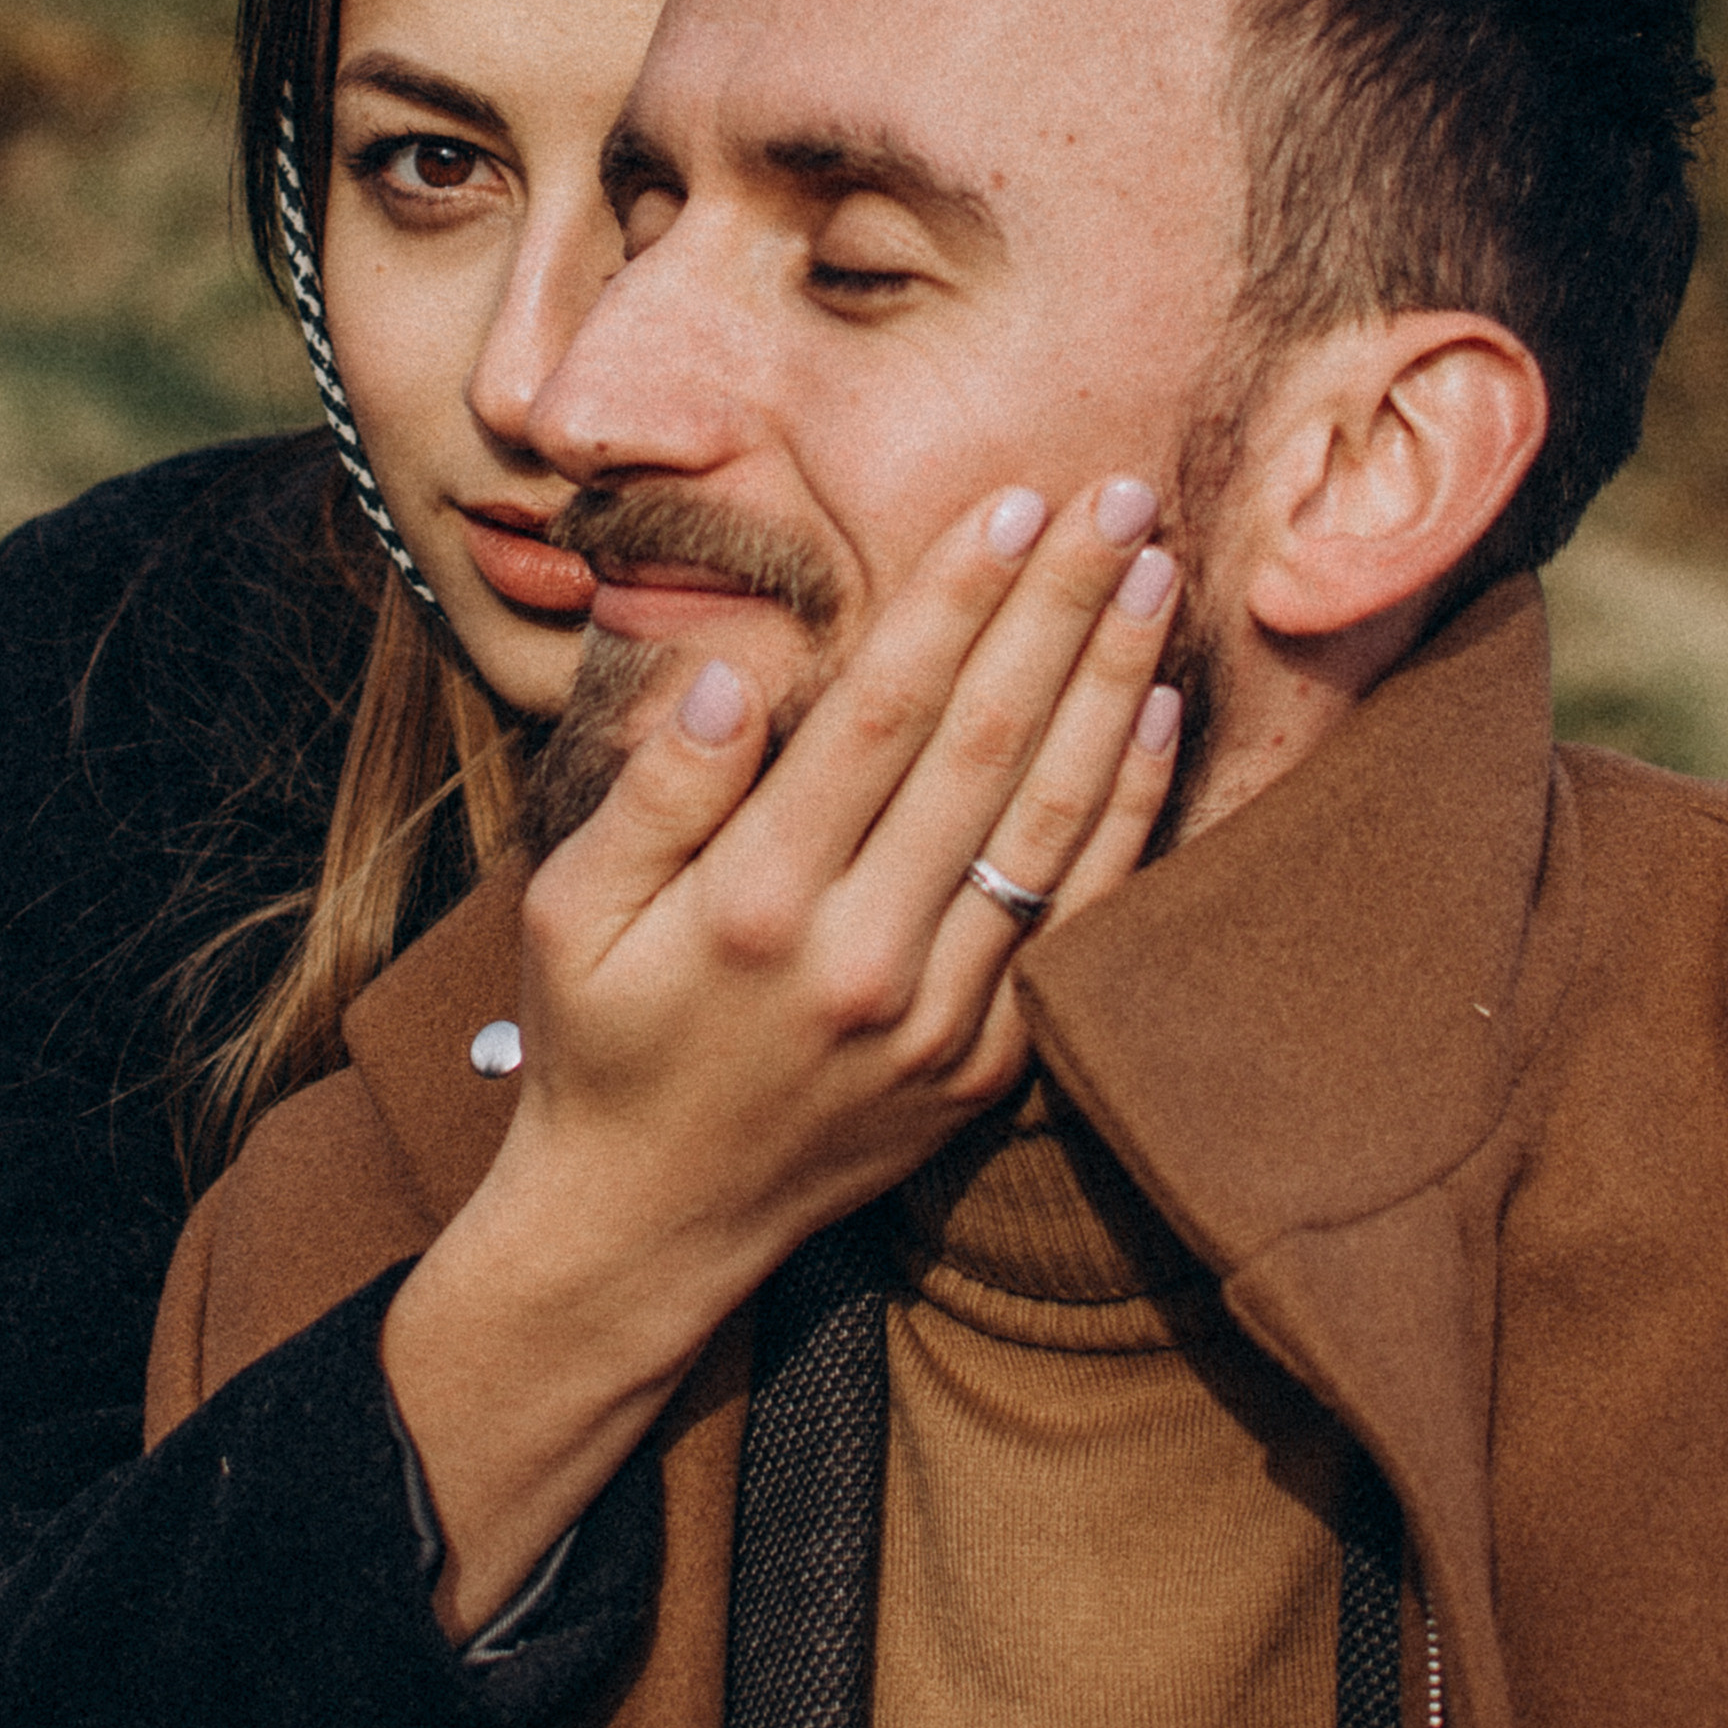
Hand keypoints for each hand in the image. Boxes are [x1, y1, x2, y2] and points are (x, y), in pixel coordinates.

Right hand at [384, 474, 1181, 1628]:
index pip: (882, 718)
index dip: (956, 603)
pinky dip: (1127, 812)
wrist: (651, 1227)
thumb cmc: (600, 1043)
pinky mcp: (989, 1067)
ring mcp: (941, 1022)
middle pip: (989, 750)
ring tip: (1156, 578)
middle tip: (1121, 500)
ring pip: (1054, 826)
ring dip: (1113, 689)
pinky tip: (1156, 718)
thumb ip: (655, 790)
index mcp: (756, 906)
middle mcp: (864, 961)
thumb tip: (730, 670)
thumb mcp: (570, 911)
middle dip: (1060, 611)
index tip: (1013, 505)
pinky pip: (1078, 918)